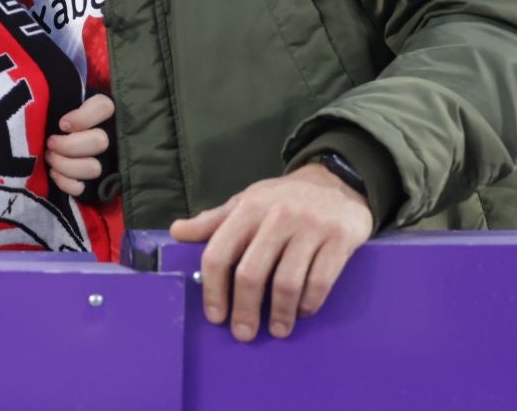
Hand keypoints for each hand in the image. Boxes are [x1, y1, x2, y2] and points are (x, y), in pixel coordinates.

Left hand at [45, 94, 112, 196]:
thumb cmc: (62, 114)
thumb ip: (64, 97)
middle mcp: (112, 136)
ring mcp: (107, 162)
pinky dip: (66, 182)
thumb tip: (44, 93)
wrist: (62, 140)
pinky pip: (85, 188)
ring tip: (49, 157)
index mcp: (104, 110)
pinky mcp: (98, 184)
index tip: (62, 124)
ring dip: (65, 164)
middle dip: (69, 145)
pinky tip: (54, 173)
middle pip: (99, 141)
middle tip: (50, 142)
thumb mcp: (64, 99)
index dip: (83, 117)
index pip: (104, 107)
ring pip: (93, 167)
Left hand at [169, 165, 371, 342]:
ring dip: (279, 314)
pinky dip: (309, 303)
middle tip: (243, 333)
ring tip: (276, 330)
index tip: (215, 316)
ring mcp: (311, 228)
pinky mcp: (339, 239)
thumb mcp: (246, 202)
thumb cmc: (282, 199)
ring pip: (287, 282)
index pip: (219, 253)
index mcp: (248, 208)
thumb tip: (177, 232)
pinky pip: (320, 282)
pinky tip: (302, 311)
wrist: (335, 182)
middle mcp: (278, 216)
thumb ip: (213, 221)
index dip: (213, 289)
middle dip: (244, 310)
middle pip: (251, 273)